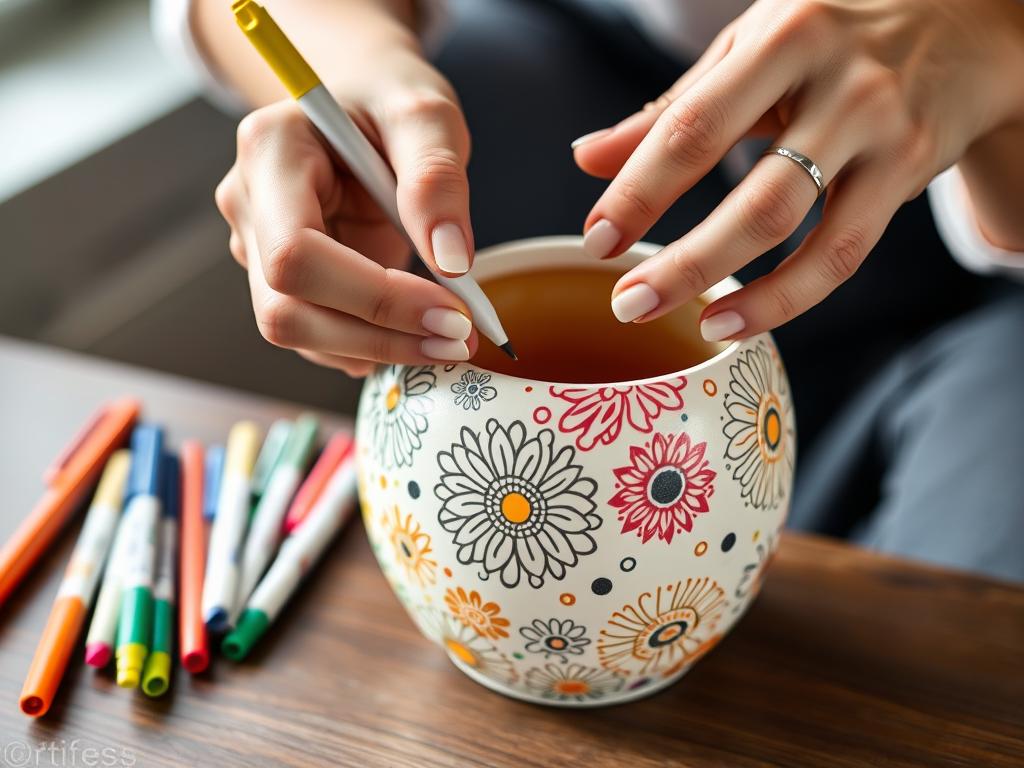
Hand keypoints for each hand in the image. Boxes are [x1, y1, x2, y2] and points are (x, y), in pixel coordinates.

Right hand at [216, 46, 476, 376]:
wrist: (362, 103)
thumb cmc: (388, 100)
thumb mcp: (426, 114)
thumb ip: (437, 177)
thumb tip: (451, 262)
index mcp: (269, 151)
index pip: (296, 254)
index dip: (373, 299)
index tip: (451, 312)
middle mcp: (248, 205)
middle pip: (285, 309)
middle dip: (376, 338)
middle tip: (457, 341)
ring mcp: (256, 246)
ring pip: (297, 332)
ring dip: (375, 350)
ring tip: (447, 340)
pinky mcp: (281, 278)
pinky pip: (317, 332)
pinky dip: (368, 345)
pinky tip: (416, 334)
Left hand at [574, 0, 1023, 339]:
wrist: (965, 17)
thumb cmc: (831, 33)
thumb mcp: (747, 50)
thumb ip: (669, 109)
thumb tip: (587, 160)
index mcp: (783, 36)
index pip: (692, 126)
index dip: (638, 190)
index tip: (595, 239)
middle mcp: (839, 82)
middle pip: (752, 194)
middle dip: (683, 259)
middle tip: (627, 301)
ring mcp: (882, 128)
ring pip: (803, 230)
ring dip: (738, 289)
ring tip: (688, 324)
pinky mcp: (911, 168)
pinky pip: (845, 252)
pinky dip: (788, 295)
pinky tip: (737, 319)